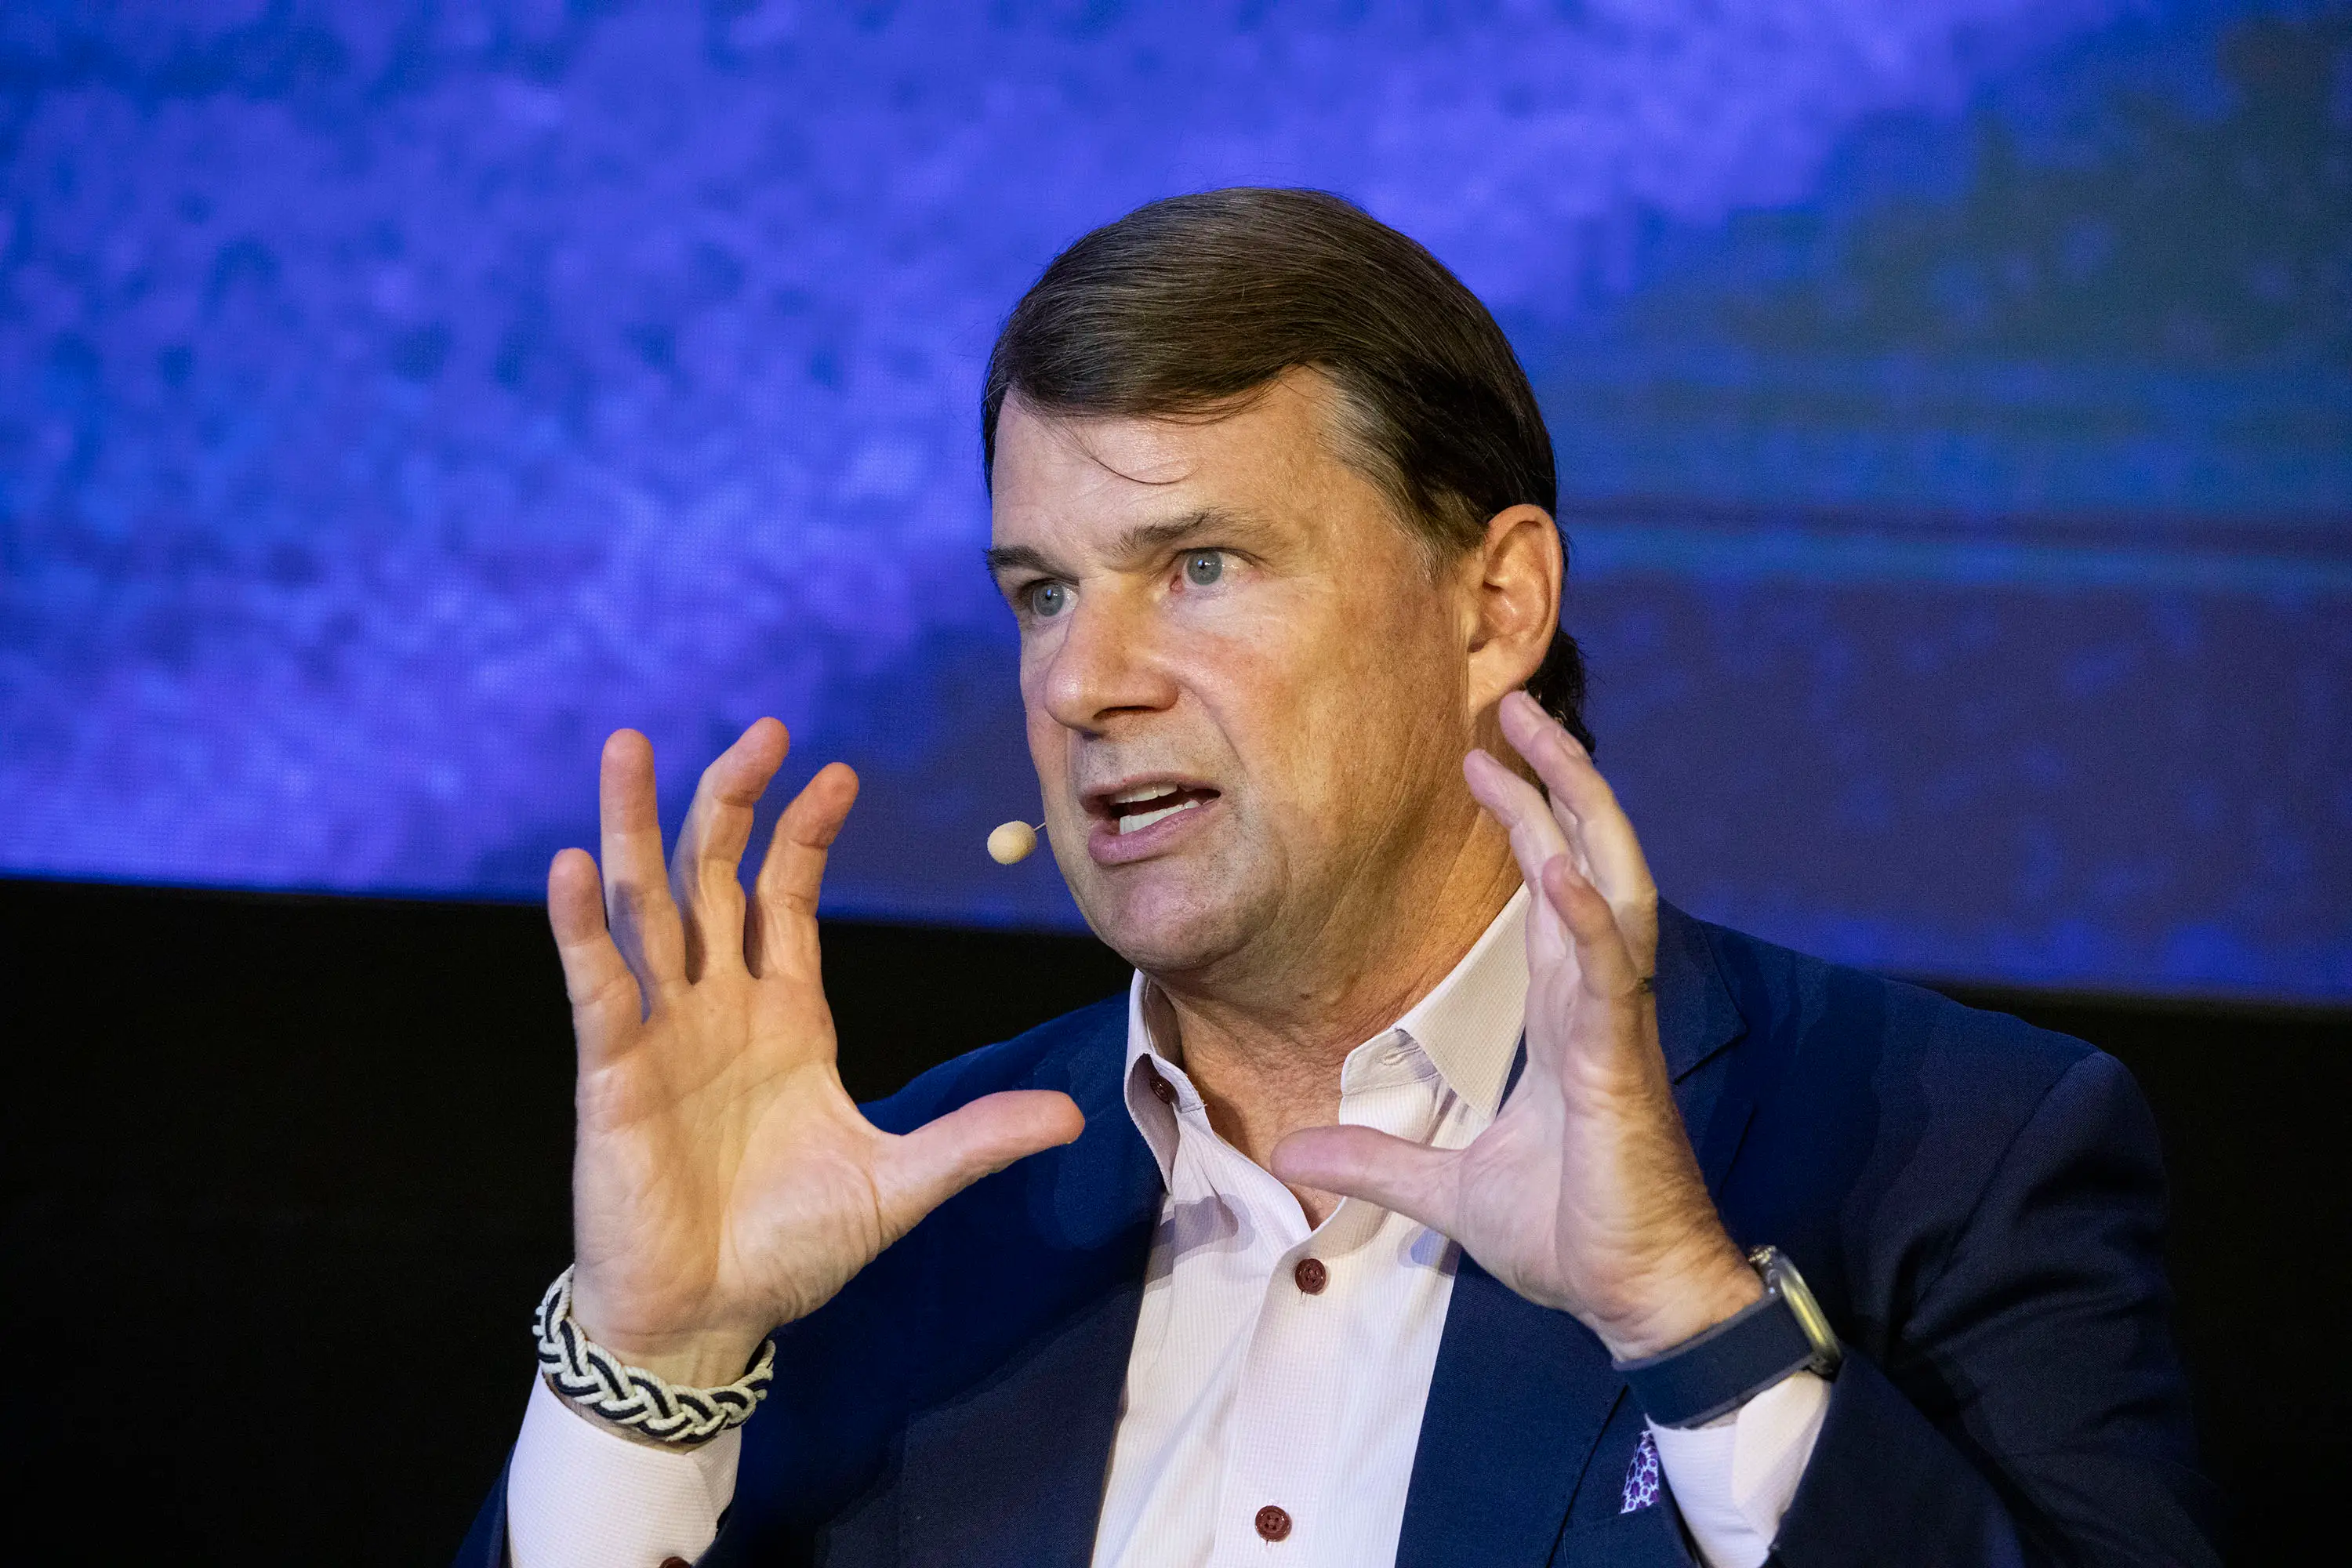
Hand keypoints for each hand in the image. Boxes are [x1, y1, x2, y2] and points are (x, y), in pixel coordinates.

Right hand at [550, 720, 1084, 1387]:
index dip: (807, 831)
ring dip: (635, 826)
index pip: (787, 896)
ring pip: (645, 904)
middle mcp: (719, 1004)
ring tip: (629, 745)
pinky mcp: (611, 1069)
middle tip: (762, 730)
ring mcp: (660, 1029)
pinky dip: (581, 924)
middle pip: (716, 875)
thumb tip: (1073, 1117)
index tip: (838, 770)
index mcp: (787, 1015)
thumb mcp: (901, 1185)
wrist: (711, 1317)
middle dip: (734, 801)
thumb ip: (976, 1140)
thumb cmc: (793, 1249)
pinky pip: (595, 983)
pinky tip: (574, 864)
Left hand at [1272, 691, 1757, 1360]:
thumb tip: (1299, 1152)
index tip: (1483, 762)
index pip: (1550, 890)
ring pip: (1611, 889)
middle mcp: (1597, 1002)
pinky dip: (1584, 918)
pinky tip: (1558, 866)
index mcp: (1568, 1014)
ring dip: (1580, 810)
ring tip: (1545, 741)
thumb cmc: (1568, 1238)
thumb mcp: (1445, 1191)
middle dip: (1560, 781)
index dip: (1526, 821)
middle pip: (1589, 859)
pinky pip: (1608, 977)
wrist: (1633, 1301)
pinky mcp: (1621, 1069)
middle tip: (1519, 707)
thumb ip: (1377, 1162)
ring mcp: (1615, 1028)